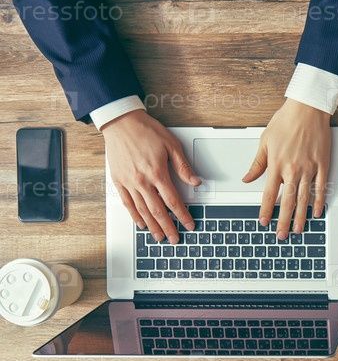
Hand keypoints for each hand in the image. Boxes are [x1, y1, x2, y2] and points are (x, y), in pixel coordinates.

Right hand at [104, 110, 200, 243]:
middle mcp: (142, 180)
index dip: (182, 215)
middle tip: (175, 239)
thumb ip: (183, 167)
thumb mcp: (171, 145)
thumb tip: (196, 181)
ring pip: (142, 210)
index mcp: (157, 173)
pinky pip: (127, 203)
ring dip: (152, 226)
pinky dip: (135, 215)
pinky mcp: (118, 181)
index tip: (189, 225)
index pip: (173, 201)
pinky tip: (141, 224)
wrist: (121, 122)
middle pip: (157, 210)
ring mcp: (128, 182)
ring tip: (160, 237)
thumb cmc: (146, 131)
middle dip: (168, 227)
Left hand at [243, 99, 330, 239]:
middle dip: (284, 221)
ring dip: (301, 217)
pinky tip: (316, 212)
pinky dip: (318, 201)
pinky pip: (320, 187)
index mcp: (276, 164)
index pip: (269, 194)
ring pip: (304, 198)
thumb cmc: (286, 121)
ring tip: (299, 230)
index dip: (266, 210)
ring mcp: (309, 168)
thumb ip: (257, 164)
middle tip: (282, 235)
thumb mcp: (265, 141)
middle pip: (287, 202)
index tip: (264, 222)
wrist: (307, 108)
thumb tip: (247, 178)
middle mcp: (292, 169)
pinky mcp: (322, 165)